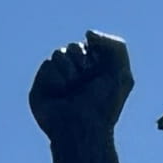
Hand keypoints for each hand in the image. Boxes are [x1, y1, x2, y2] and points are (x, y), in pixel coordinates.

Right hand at [29, 29, 133, 162]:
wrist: (82, 128)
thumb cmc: (104, 105)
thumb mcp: (121, 73)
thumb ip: (115, 45)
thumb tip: (87, 34)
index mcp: (95, 71)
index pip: (91, 46)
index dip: (96, 55)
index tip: (99, 71)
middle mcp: (75, 75)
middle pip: (74, 47)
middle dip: (81, 59)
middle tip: (85, 79)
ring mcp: (58, 80)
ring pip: (59, 53)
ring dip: (68, 69)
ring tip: (71, 89)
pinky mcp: (41, 86)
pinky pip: (47, 65)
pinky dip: (57, 77)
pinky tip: (61, 93)